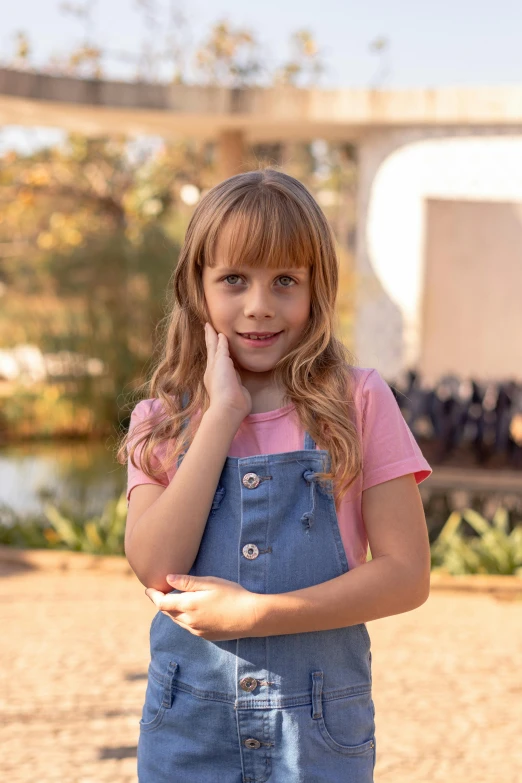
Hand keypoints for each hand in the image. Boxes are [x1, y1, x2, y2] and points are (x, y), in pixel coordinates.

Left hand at [145, 573, 259, 640]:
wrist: (251, 617)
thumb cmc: (232, 595)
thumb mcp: (210, 583)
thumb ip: (187, 582)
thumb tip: (167, 578)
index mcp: (188, 606)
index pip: (162, 603)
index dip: (153, 595)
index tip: (148, 589)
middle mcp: (189, 621)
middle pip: (168, 612)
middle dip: (162, 602)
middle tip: (160, 592)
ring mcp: (197, 630)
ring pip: (177, 621)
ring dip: (173, 611)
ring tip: (173, 600)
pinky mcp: (205, 636)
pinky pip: (187, 627)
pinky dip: (183, 618)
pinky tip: (190, 611)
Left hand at [203, 322, 251, 418]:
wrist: (230, 406)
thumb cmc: (222, 384)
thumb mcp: (220, 363)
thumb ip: (221, 349)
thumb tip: (221, 336)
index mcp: (211, 363)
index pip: (210, 344)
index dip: (209, 333)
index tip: (206, 323)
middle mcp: (218, 369)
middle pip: (216, 350)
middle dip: (215, 340)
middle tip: (213, 328)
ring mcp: (227, 376)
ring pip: (225, 358)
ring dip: (224, 350)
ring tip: (225, 341)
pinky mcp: (236, 382)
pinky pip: (235, 367)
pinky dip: (234, 360)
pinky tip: (236, 359)